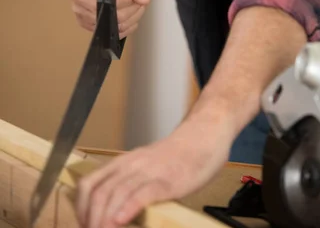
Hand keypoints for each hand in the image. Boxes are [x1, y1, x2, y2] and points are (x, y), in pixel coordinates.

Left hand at [76, 113, 232, 227]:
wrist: (203, 136)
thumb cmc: (177, 156)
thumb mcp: (146, 167)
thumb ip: (129, 184)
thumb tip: (113, 212)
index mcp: (124, 163)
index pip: (89, 184)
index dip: (81, 209)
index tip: (84, 225)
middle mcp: (132, 165)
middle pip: (100, 192)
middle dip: (91, 219)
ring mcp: (150, 171)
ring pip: (117, 193)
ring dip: (104, 219)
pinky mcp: (169, 180)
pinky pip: (143, 193)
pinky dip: (129, 208)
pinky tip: (120, 221)